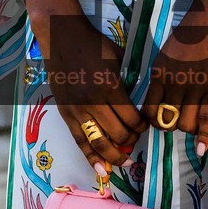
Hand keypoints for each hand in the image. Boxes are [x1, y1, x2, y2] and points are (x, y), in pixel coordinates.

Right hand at [22, 0, 144, 175]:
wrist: (62, 38)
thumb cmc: (94, 45)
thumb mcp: (119, 58)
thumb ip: (130, 81)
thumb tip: (142, 102)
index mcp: (110, 86)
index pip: (132, 118)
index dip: (143, 126)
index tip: (145, 125)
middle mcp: (93, 101)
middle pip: (118, 133)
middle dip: (131, 140)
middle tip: (136, 138)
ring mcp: (77, 109)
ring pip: (98, 142)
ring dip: (114, 156)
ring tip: (124, 163)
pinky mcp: (65, 113)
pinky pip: (79, 141)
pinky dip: (90, 157)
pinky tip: (101, 169)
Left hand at [140, 0, 207, 148]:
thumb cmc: (192, 32)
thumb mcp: (167, 54)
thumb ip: (163, 77)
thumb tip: (163, 100)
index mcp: (158, 74)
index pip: (148, 111)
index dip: (154, 122)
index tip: (161, 121)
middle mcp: (173, 83)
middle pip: (167, 121)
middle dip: (172, 126)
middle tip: (179, 121)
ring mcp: (195, 87)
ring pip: (186, 124)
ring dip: (189, 129)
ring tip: (194, 123)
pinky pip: (206, 119)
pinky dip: (203, 138)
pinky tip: (201, 149)